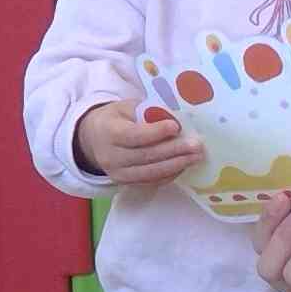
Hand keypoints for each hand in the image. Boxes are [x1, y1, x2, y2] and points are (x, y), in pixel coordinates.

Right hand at [75, 103, 202, 185]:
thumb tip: (177, 117)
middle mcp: (111, 156)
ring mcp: (118, 174)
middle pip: (146, 156)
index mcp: (108, 132)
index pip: (134, 135)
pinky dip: (170, 174)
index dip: (155, 132)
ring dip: (176, 165)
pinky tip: (184, 165)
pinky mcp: (126, 184)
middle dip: (174, 151)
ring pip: (150, 172)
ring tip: (196, 157)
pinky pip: (151, 182)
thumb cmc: (116, 118)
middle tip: (197, 145)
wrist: (94, 139)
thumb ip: (148, 111)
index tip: (176, 127)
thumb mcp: (126, 107)